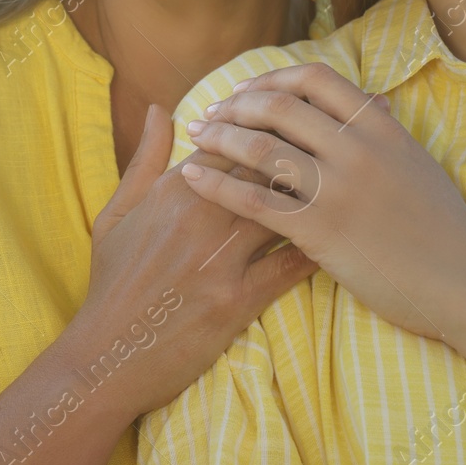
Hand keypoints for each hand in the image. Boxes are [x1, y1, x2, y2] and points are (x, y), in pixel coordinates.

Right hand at [68, 104, 319, 417]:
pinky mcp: (237, 299)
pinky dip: (317, 248)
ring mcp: (219, 258)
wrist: (108, 355)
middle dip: (306, 146)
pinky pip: (289, 265)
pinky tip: (343, 237)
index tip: (301, 112)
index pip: (232, 138)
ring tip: (357, 177)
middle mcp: (199, 215)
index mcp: (172, 189)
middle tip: (347, 132)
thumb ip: (145, 158)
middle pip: (266, 164)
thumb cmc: (112, 282)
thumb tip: (159, 108)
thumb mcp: (116, 213)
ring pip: (283, 207)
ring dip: (320, 191)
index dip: (269, 121)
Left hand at [179, 63, 465, 342]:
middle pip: (279, 106)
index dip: (272, 78)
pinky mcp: (321, 230)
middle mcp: (357, 148)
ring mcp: (338, 188)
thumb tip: (365, 103)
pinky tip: (192, 180)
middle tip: (209, 115)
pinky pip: (254, 199)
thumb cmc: (443, 229)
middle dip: (234, 106)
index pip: (315, 78)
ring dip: (219, 139)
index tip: (245, 91)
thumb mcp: (416, 163)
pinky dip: (216, 185)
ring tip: (197, 140)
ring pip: (261, 148)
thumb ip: (382, 133)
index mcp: (381, 126)